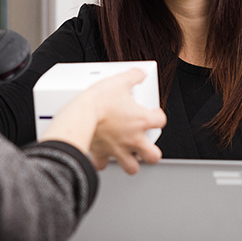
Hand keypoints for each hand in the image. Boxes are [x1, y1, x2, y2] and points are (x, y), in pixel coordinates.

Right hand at [39, 68, 165, 174]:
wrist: (80, 114)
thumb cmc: (99, 100)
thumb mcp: (119, 81)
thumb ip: (133, 76)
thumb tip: (140, 73)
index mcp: (141, 120)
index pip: (161, 121)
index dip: (158, 117)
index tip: (153, 114)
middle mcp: (133, 138)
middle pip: (153, 156)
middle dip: (151, 152)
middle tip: (146, 145)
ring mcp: (118, 149)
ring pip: (132, 167)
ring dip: (132, 162)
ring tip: (128, 156)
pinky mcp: (101, 154)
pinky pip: (103, 165)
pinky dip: (103, 162)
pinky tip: (102, 156)